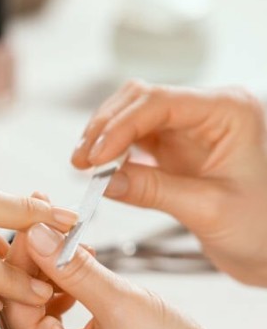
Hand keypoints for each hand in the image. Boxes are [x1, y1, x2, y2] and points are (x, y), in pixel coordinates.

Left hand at [0, 223, 266, 328]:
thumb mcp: (119, 302)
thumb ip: (72, 267)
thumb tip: (36, 233)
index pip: (14, 302)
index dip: (21, 258)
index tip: (35, 220)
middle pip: (20, 304)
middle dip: (35, 262)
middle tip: (47, 222)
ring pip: (36, 307)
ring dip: (50, 273)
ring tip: (70, 243)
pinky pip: (53, 316)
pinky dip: (63, 289)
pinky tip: (80, 269)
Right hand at [72, 81, 266, 285]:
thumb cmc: (261, 228)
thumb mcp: (207, 210)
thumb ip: (154, 191)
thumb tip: (102, 181)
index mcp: (229, 112)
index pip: (159, 102)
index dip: (119, 127)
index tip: (93, 159)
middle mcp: (208, 112)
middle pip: (140, 100)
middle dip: (105, 128)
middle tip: (80, 164)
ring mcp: (190, 130)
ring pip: (133, 116)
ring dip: (105, 138)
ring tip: (84, 167)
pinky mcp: (177, 150)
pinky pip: (136, 141)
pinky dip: (115, 153)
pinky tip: (100, 171)